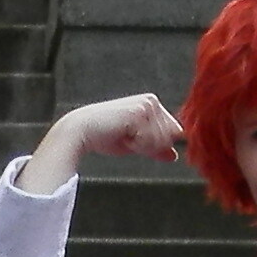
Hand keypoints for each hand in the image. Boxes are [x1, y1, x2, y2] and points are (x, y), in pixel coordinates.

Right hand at [43, 93, 186, 173]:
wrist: (82, 130)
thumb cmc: (106, 136)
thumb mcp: (136, 143)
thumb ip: (156, 147)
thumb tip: (173, 155)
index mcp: (153, 104)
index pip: (174, 133)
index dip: (159, 145)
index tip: (135, 141)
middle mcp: (153, 101)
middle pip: (169, 138)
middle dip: (149, 147)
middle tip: (127, 138)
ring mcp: (147, 105)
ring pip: (160, 141)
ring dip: (142, 146)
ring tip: (124, 136)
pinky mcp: (140, 112)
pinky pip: (149, 141)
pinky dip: (136, 145)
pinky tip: (122, 135)